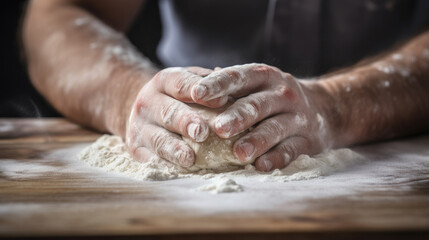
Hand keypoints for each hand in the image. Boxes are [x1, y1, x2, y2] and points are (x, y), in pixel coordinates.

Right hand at [126, 67, 212, 166]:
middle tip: (202, 132)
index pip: (181, 83)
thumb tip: (232, 86)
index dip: (200, 91)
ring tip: (189, 158)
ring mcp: (139, 126)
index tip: (221, 101)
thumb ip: (211, 84)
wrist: (144, 109)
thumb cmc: (179, 96)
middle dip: (186, 121)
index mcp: (164, 81)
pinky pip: (149, 159)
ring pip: (157, 139)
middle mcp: (148, 101)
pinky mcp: (136, 149)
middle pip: (169, 112)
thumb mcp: (190, 81)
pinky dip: (163, 166)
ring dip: (174, 149)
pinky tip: (177, 173)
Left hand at [190, 63, 335, 171]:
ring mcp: (297, 118)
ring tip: (238, 153)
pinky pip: (291, 150)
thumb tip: (192, 83)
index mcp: (265, 76)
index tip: (196, 94)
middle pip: (257, 105)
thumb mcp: (258, 83)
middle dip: (237, 116)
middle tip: (218, 128)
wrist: (326, 109)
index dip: (217, 85)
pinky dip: (277, 159)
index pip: (239, 77)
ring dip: (256, 141)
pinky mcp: (308, 140)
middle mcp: (282, 94)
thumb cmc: (275, 96)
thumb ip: (231, 84)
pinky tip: (261, 166)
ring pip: (274, 129)